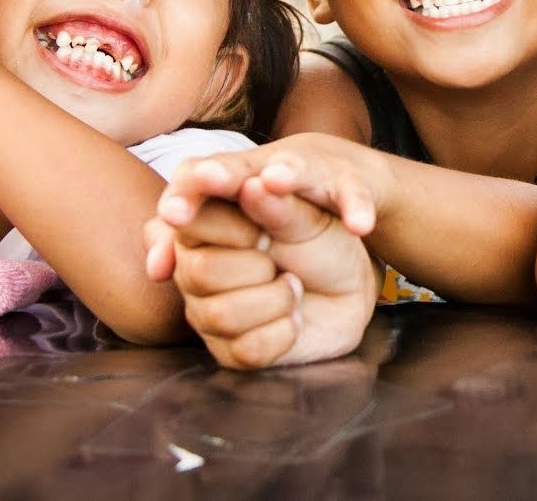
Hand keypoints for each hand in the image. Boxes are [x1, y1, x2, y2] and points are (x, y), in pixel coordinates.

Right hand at [146, 175, 379, 368]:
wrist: (351, 285)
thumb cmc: (322, 240)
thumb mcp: (307, 216)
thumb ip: (278, 203)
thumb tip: (252, 186)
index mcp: (206, 222)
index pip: (185, 222)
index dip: (228, 229)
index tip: (261, 232)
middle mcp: (195, 266)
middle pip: (198, 272)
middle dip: (257, 266)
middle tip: (280, 259)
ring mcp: (208, 310)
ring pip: (219, 315)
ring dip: (276, 300)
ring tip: (293, 286)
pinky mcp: (230, 349)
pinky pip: (245, 350)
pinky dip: (284, 332)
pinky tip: (294, 318)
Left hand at [153, 134, 388, 236]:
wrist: (340, 195)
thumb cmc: (274, 220)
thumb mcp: (232, 236)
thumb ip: (192, 247)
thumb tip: (156, 270)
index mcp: (229, 181)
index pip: (195, 177)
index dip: (185, 194)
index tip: (170, 215)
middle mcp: (265, 169)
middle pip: (238, 167)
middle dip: (223, 174)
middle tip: (206, 177)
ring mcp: (310, 171)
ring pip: (296, 166)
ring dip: (285, 173)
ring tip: (274, 178)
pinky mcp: (349, 183)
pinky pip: (352, 194)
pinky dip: (355, 207)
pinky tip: (358, 225)